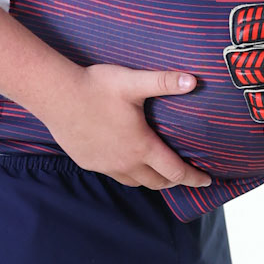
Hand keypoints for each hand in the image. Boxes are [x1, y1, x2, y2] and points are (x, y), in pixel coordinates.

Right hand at [39, 65, 212, 190]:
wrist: (56, 95)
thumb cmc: (95, 87)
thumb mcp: (133, 82)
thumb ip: (164, 82)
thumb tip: (193, 80)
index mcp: (141, 147)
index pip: (175, 171)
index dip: (194, 177)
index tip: (206, 180)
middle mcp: (125, 162)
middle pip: (157, 182)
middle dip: (174, 182)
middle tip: (184, 176)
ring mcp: (105, 165)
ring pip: (134, 182)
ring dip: (150, 180)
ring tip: (157, 172)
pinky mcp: (88, 162)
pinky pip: (113, 174)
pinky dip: (126, 173)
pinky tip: (125, 161)